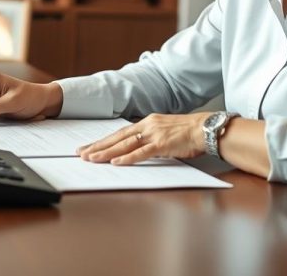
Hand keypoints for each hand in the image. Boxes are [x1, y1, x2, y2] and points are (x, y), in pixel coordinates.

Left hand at [76, 113, 209, 164]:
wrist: (205, 128)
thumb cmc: (188, 132)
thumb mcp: (165, 131)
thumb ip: (150, 138)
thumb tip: (138, 148)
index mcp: (147, 122)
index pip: (120, 133)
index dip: (103, 140)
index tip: (89, 147)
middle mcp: (147, 126)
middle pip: (117, 138)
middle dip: (98, 146)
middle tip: (81, 154)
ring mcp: (154, 134)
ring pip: (124, 144)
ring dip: (107, 152)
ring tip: (92, 158)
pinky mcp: (162, 144)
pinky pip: (141, 152)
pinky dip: (127, 158)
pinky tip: (116, 162)